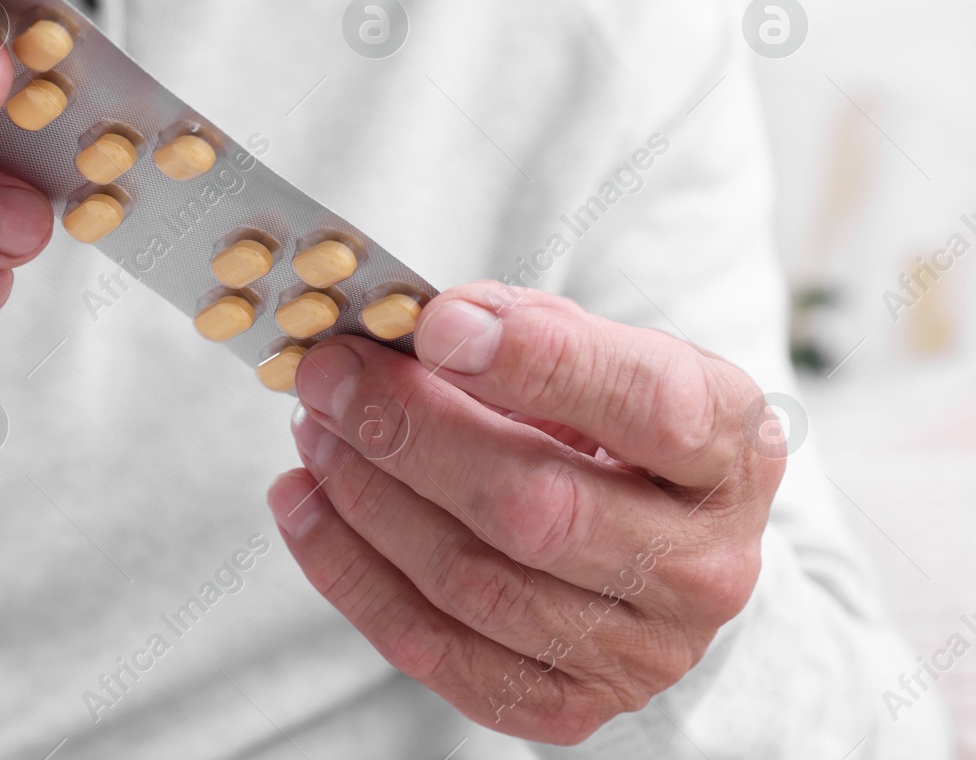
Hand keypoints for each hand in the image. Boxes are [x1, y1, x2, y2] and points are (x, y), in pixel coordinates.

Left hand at [266, 281, 782, 744]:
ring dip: (365, 497)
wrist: (660, 550)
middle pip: (536, 508)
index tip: (437, 325)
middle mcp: (702, 566)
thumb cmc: (615, 429)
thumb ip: (523, 325)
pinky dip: (348, 571)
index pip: (649, 405)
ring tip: (312, 430)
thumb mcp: (603, 353)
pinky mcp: (566, 705)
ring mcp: (638, 652)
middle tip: (329, 376)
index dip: (540, 361)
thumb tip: (425, 326)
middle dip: (409, 432)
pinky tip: (303, 505)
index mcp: (728, 451)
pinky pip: (434, 649)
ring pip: (471, 581)